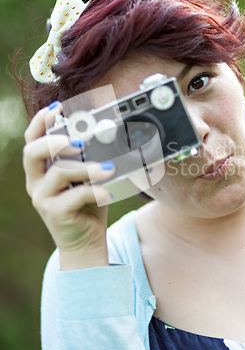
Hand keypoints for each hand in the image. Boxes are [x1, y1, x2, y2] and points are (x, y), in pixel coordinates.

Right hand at [23, 102, 114, 269]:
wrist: (86, 241)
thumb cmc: (88, 204)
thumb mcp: (88, 177)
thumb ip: (91, 158)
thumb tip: (108, 135)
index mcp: (43, 168)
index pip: (33, 138)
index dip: (42, 121)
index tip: (58, 108)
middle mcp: (36, 181)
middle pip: (32, 152)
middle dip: (55, 140)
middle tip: (78, 141)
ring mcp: (42, 197)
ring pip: (58, 173)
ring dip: (85, 167)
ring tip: (107, 169)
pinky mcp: (54, 212)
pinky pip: (74, 196)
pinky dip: (94, 190)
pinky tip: (108, 192)